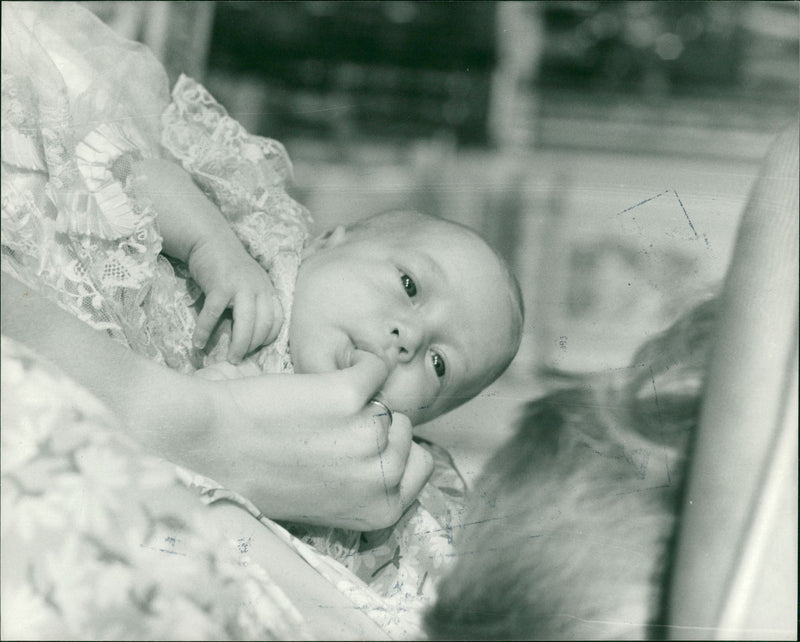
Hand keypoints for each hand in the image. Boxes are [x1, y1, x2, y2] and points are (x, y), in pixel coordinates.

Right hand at [187, 236, 282, 362]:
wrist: (210, 240)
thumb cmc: (228, 266)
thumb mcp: (250, 283)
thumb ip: (254, 303)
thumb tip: (250, 334)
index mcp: (268, 289)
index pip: (277, 320)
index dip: (268, 338)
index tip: (255, 349)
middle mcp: (259, 288)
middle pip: (263, 325)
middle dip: (253, 346)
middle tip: (240, 359)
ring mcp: (240, 286)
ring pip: (246, 323)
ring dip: (238, 344)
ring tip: (230, 358)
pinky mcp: (220, 285)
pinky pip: (213, 314)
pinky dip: (205, 331)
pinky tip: (198, 343)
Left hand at [198, 350, 434, 529]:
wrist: (210, 444)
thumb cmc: (257, 476)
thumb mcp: (324, 503)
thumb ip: (363, 485)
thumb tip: (389, 451)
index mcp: (378, 510)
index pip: (419, 469)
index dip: (393, 453)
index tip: (364, 447)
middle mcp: (378, 477)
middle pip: (404, 433)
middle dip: (375, 425)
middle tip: (331, 428)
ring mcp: (367, 435)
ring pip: (387, 401)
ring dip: (363, 398)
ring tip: (321, 406)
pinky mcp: (348, 395)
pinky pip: (374, 367)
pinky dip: (356, 364)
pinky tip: (326, 377)